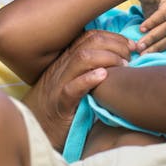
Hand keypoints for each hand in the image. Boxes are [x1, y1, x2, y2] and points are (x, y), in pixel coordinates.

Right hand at [21, 29, 133, 149]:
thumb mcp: (72, 82)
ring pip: (81, 59)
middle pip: (89, 42)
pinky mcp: (60, 104)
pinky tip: (103, 77)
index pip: (90, 36)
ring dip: (107, 58)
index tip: (131, 45)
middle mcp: (62, 67)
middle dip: (115, 44)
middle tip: (132, 55)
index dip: (113, 36)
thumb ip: (87, 69)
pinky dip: (89, 79)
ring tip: (123, 65)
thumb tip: (119, 63)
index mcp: (66, 60)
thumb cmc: (58, 106)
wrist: (33, 128)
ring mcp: (59, 84)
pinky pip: (72, 88)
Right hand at [137, 0, 165, 52]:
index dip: (159, 48)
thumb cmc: (152, 1)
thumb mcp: (155, 19)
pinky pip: (163, 14)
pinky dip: (152, 22)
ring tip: (139, 43)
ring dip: (152, 36)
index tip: (145, 56)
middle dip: (155, 45)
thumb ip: (157, 32)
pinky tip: (142, 28)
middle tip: (141, 52)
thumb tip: (148, 52)